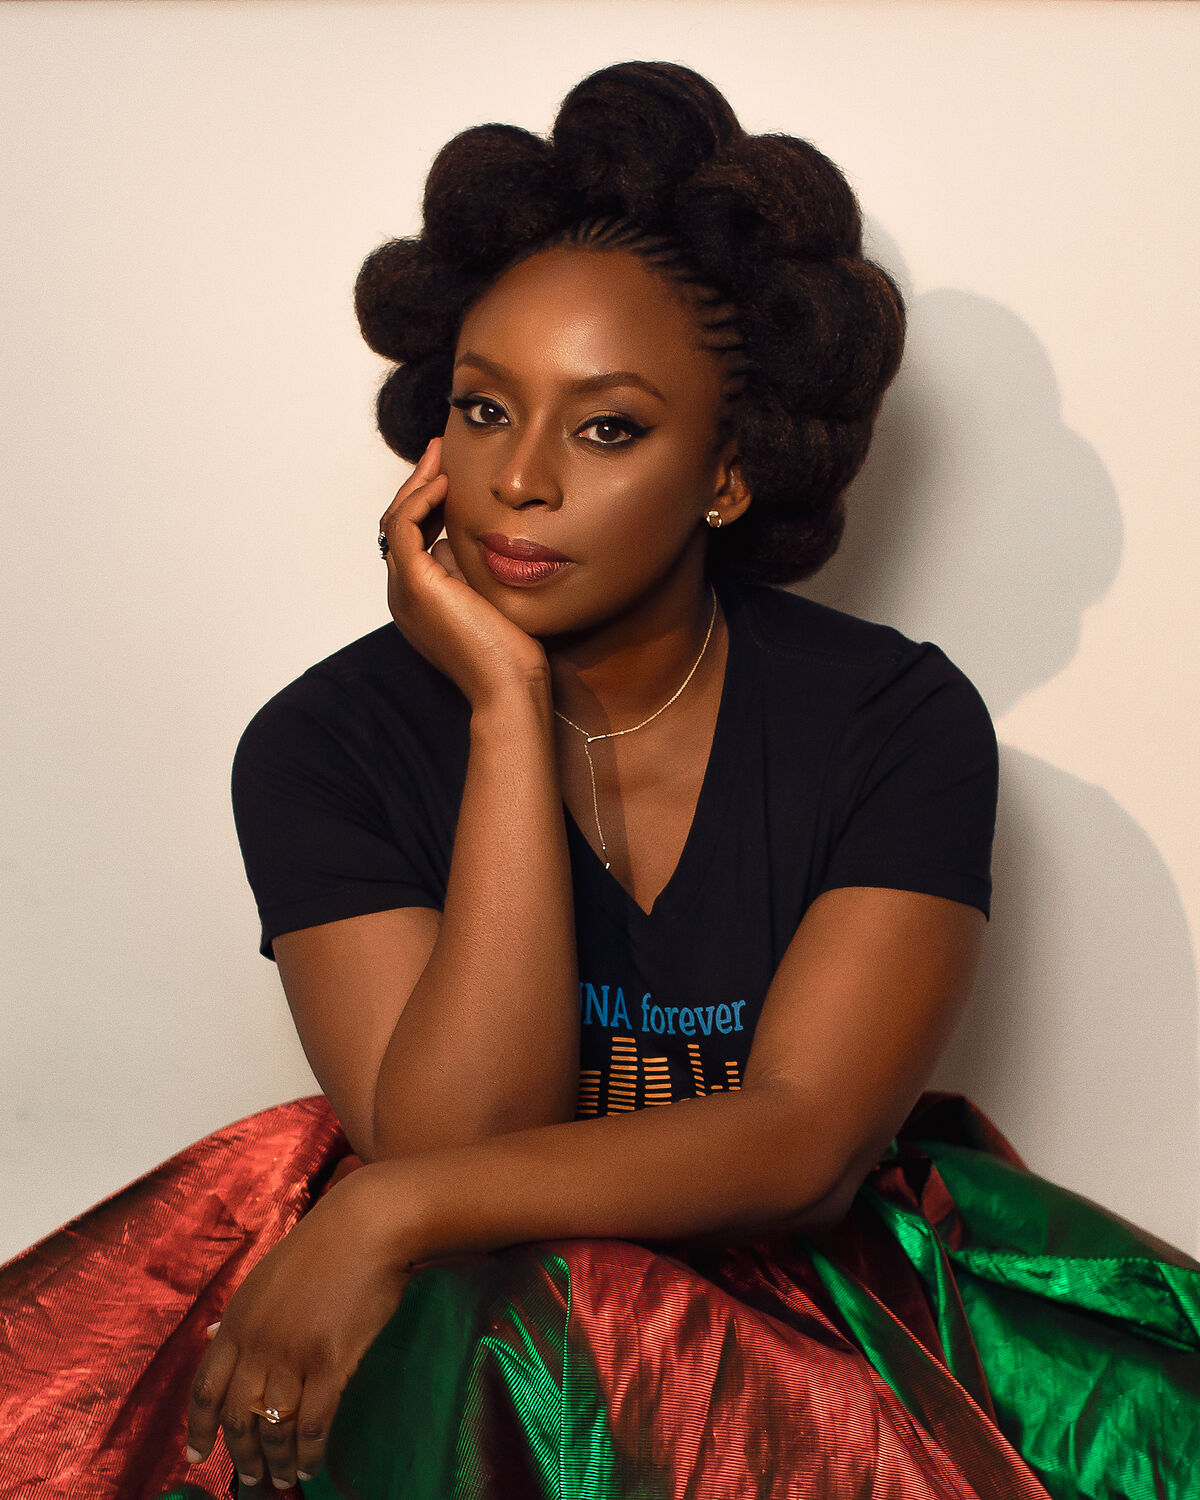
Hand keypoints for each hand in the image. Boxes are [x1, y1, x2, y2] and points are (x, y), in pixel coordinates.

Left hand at [185, 1172, 411, 1489]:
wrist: (366, 1226)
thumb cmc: (319, 1247)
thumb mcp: (263, 1278)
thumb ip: (237, 1315)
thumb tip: (208, 1338)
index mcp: (237, 1321)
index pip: (204, 1389)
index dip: (198, 1429)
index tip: (196, 1457)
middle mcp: (258, 1343)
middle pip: (237, 1416)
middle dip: (242, 1457)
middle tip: (250, 1481)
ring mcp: (293, 1354)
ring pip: (274, 1427)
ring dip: (275, 1462)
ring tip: (281, 1480)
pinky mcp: (331, 1362)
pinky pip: (314, 1422)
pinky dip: (309, 1452)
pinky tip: (311, 1465)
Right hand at [379, 436, 550, 709]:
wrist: (509, 686)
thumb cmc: (511, 654)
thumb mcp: (487, 600)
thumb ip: (471, 572)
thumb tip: (465, 541)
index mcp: (419, 600)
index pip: (412, 540)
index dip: (427, 504)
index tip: (449, 475)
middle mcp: (403, 595)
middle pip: (398, 525)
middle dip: (418, 484)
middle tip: (439, 451)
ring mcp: (405, 591)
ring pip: (396, 521)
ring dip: (417, 483)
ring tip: (441, 455)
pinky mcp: (416, 584)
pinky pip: (404, 527)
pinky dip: (420, 500)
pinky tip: (445, 483)